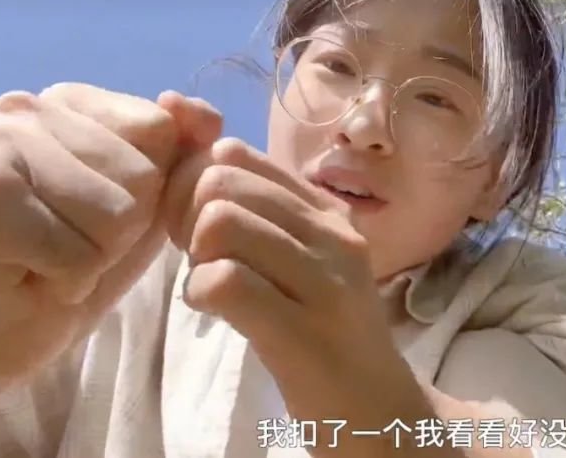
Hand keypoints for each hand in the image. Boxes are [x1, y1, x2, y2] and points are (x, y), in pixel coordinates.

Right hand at [0, 83, 220, 397]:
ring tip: (57, 256)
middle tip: (76, 241)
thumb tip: (207, 118)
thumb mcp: (157, 194)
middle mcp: (23, 108)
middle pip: (141, 176)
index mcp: (69, 97)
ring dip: (98, 256)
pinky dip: (70, 281)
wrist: (18, 324)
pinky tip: (36, 274)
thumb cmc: (88, 252)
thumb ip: (189, 146)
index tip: (103, 207)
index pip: (161, 130)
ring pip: (115, 216)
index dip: (153, 188)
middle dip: (125, 228)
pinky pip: (77, 256)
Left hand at [166, 138, 441, 456]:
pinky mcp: (305, 332)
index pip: (236, 156)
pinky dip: (201, 293)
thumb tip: (203, 155)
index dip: (191, 186)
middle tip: (201, 261)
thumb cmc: (327, 333)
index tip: (197, 227)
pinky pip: (225, 281)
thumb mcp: (305, 260)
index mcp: (327, 211)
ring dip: (196, 259)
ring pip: (221, 223)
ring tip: (212, 287)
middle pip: (221, 184)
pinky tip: (214, 310)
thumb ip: (262, 213)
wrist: (379, 410)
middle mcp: (333, 235)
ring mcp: (325, 282)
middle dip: (187, 220)